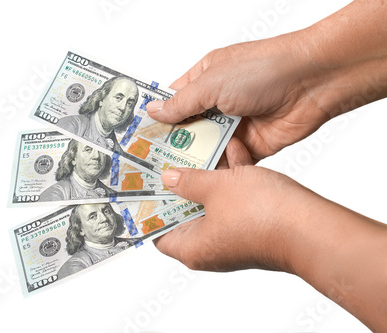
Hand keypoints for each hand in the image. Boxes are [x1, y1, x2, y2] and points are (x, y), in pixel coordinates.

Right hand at [147, 37, 332, 160]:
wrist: (313, 83)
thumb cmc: (263, 69)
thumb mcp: (212, 83)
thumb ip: (182, 103)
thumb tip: (153, 111)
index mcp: (206, 79)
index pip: (175, 101)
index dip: (159, 118)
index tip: (141, 137)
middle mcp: (219, 102)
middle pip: (189, 128)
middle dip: (174, 144)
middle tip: (152, 164)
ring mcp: (235, 125)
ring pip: (207, 148)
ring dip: (195, 159)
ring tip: (174, 176)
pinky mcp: (251, 146)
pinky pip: (229, 162)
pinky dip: (220, 169)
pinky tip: (204, 179)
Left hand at [154, 138, 386, 331]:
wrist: (313, 227)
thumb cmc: (262, 215)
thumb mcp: (216, 188)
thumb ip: (189, 181)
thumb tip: (169, 178)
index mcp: (193, 247)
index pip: (158, 232)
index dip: (148, 210)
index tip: (142, 187)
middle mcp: (211, 247)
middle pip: (184, 213)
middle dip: (178, 185)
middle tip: (166, 160)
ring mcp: (233, 236)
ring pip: (212, 202)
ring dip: (208, 176)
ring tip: (195, 149)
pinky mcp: (253, 225)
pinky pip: (234, 200)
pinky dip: (231, 178)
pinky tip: (232, 149)